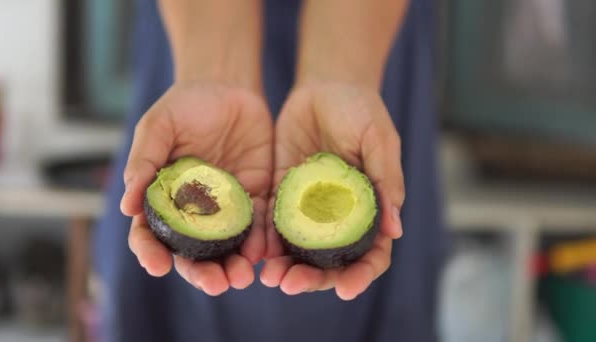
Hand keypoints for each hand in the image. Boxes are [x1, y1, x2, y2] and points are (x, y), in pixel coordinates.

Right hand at [121, 82, 272, 295]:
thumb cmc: (184, 105)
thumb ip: (144, 162)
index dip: (151, 253)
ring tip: (241, 278)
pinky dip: (261, 241)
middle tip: (214, 284)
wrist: (228, 86)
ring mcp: (228, 207)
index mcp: (163, 199)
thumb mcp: (158, 126)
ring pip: (228, 247)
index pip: (151, 234)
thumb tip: (126, 205)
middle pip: (193, 252)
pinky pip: (260, 224)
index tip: (157, 265)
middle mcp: (195, 211)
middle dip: (201, 272)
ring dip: (234, 266)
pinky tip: (264, 253)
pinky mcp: (257, 196)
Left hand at [260, 82, 403, 299]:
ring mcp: (309, 207)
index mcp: (370, 209)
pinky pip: (274, 223)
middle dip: (314, 279)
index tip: (346, 289)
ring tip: (270, 278)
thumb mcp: (379, 141)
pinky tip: (255, 252)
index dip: (362, 274)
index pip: (371, 253)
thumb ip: (386, 183)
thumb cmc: (362, 110)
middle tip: (292, 285)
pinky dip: (266, 240)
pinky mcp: (283, 193)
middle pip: (331, 261)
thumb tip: (394, 231)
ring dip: (287, 267)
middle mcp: (339, 216)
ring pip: (300, 250)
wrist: (325, 86)